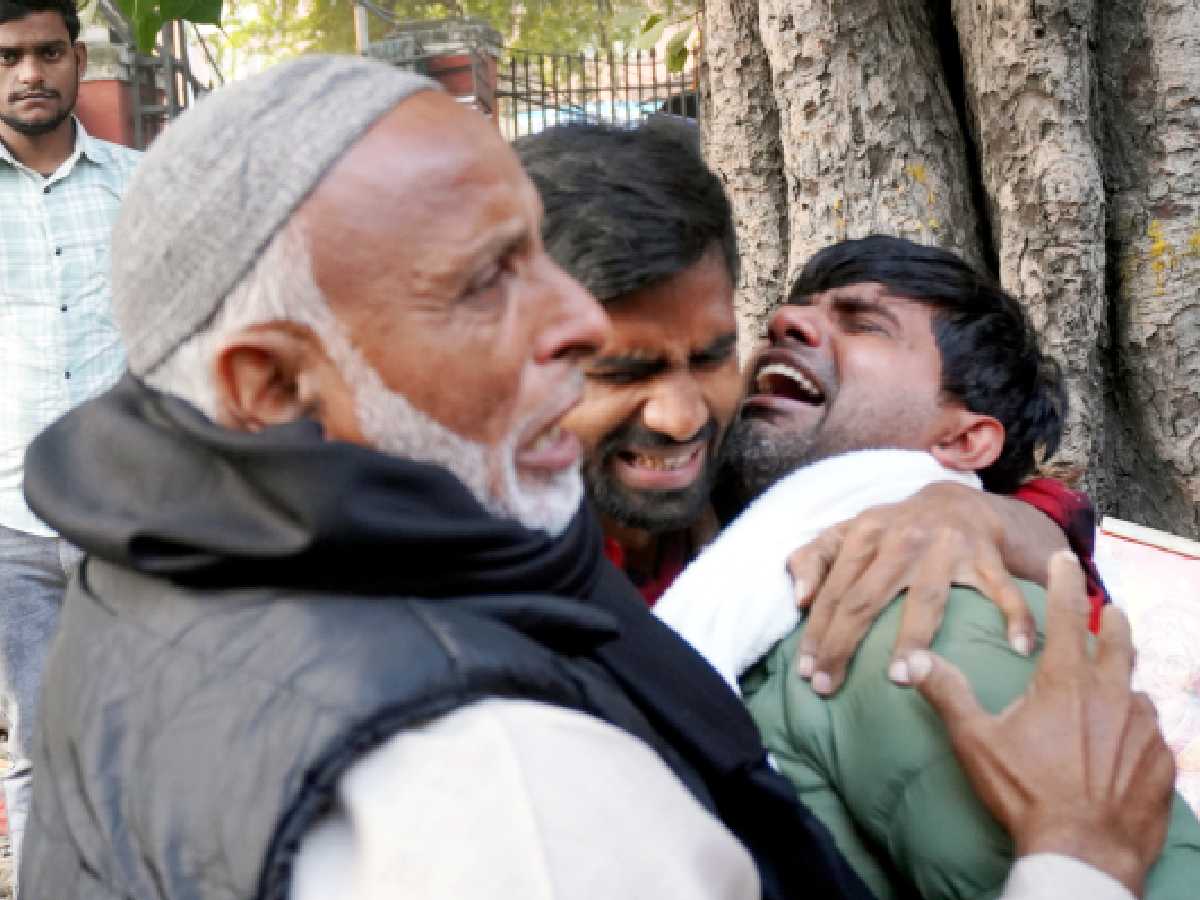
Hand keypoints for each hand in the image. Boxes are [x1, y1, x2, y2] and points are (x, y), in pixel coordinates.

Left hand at [787, 482, 1034, 695]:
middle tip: (828, 687)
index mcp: (865, 533)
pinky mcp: (987, 556)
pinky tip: (1019, 647)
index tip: (806, 672)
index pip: (835, 590)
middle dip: (842, 644)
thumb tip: (799, 599)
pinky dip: (1016, 616)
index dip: (817, 631)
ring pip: (926, 599)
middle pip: (865, 598)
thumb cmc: (892, 529)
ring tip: (898, 677)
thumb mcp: (847, 532)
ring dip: (911, 637)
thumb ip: (813, 558)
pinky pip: (1003, 589)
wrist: (957, 500)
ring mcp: (947, 548)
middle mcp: (903, 539)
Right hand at [909, 552, 1174, 896]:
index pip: (1068, 615)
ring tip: (1113, 685)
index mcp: (1066, 682)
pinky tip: (1126, 741)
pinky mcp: (1161, 761)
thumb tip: (909, 660)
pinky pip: (1153, 733)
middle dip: (1112, 620)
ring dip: (1123, 681)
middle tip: (1109, 610)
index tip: (1065, 559)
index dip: (1065, 582)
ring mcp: (1142, 729)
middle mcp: (1112, 695)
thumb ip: (947, 693)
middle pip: (1119, 642)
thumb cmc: (1026, 792)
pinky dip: (1138, 727)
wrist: (1083, 852)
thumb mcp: (976, 740)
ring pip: (1136, 689)